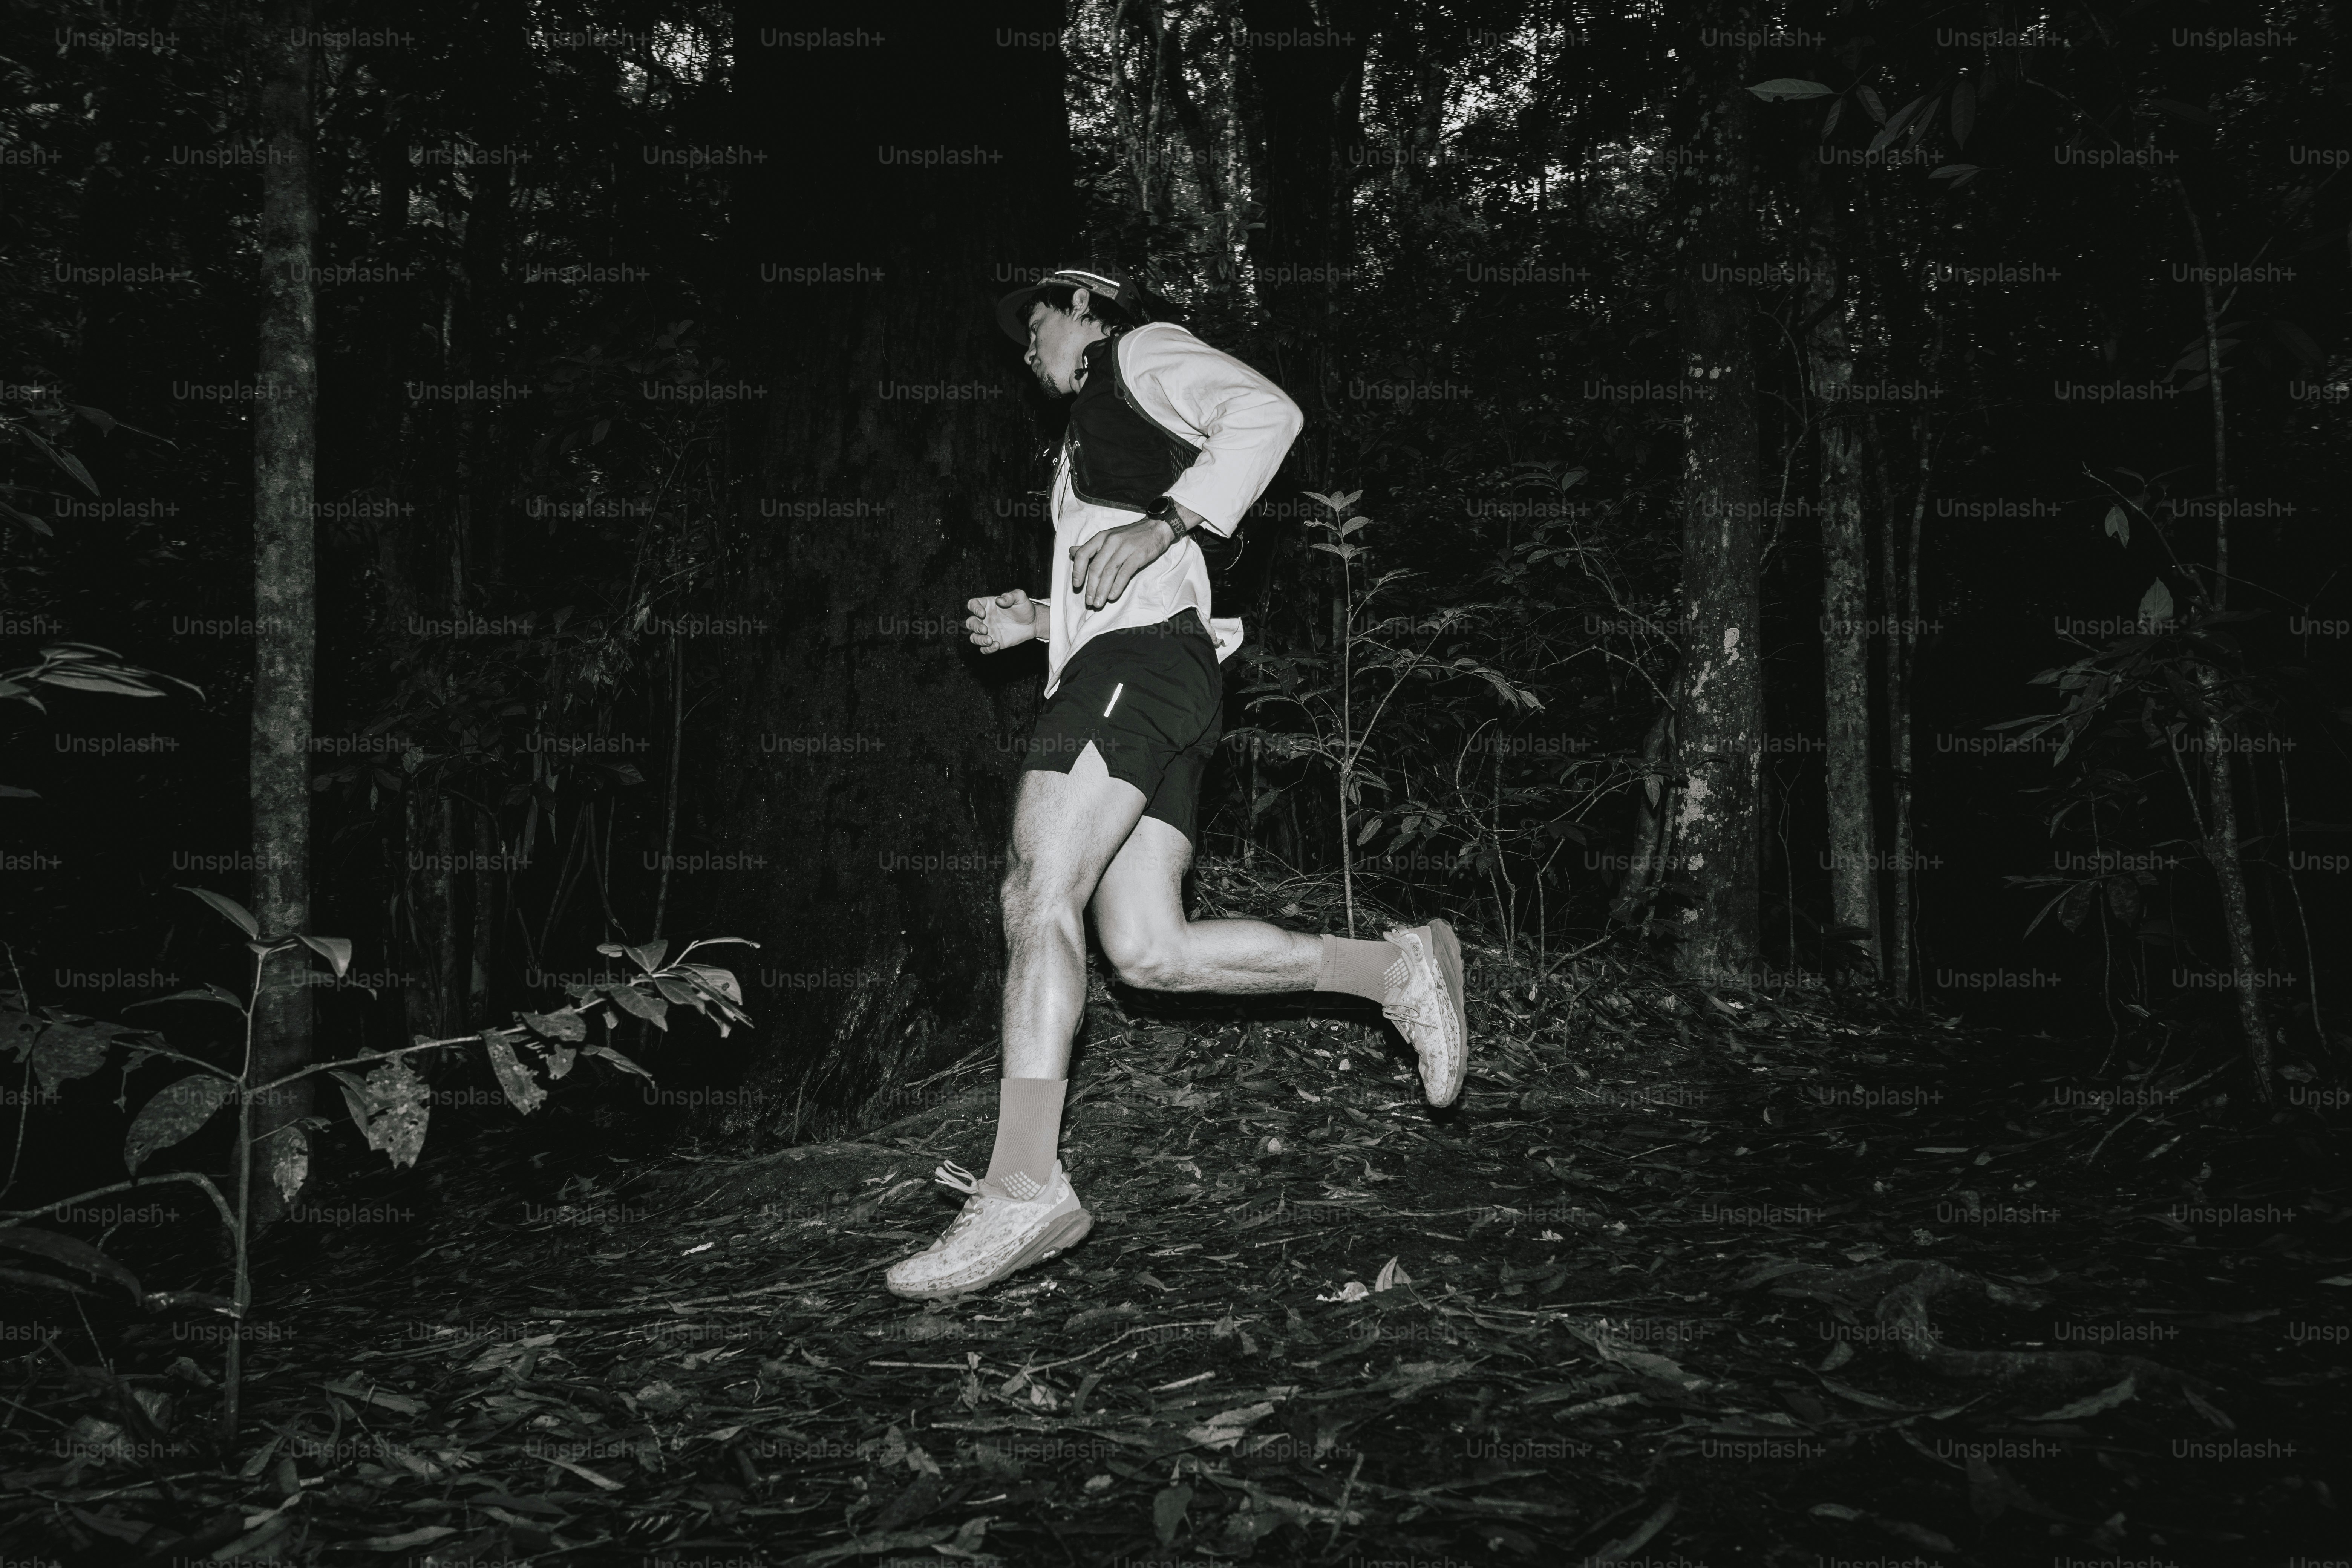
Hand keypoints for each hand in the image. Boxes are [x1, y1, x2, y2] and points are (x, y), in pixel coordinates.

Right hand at [965, 588, 1039, 652]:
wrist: (1032, 623)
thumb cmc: (1024, 607)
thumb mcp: (1020, 597)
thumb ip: (1010, 596)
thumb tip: (1000, 600)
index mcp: (987, 605)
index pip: (973, 604)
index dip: (974, 608)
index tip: (982, 613)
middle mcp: (984, 618)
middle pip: (970, 622)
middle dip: (975, 626)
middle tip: (985, 629)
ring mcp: (988, 631)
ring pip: (974, 637)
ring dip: (979, 639)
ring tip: (990, 640)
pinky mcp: (993, 642)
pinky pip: (984, 649)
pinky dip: (987, 649)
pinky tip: (997, 645)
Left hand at [1070, 505, 1198, 608]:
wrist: (1156, 528)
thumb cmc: (1131, 535)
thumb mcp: (1108, 536)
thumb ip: (1091, 546)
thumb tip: (1072, 552)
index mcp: (1101, 537)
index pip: (1083, 554)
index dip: (1077, 571)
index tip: (1076, 586)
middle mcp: (1110, 541)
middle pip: (1096, 567)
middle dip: (1090, 587)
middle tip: (1089, 601)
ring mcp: (1125, 548)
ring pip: (1109, 572)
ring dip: (1102, 590)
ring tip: (1098, 603)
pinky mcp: (1138, 555)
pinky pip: (1124, 573)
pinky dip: (1117, 586)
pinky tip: (1112, 596)